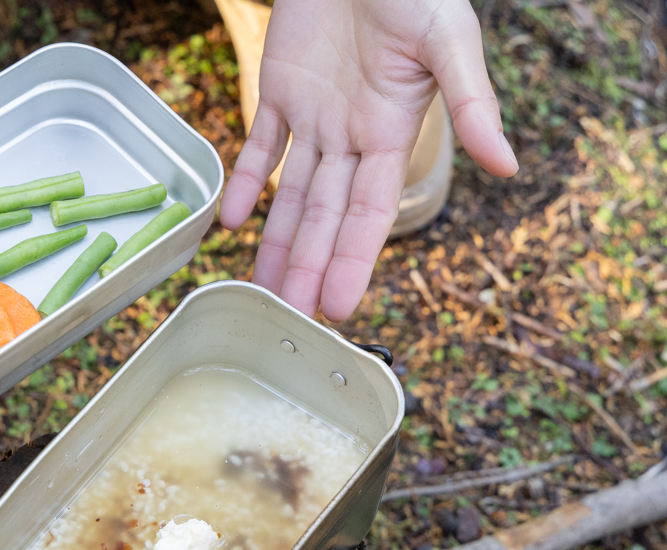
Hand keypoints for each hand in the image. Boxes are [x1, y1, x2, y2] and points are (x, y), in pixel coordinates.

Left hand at [219, 0, 517, 320]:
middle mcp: (352, 136)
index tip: (336, 307)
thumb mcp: (449, 44)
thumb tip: (508, 167)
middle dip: (307, 266)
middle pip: (324, 215)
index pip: (369, 213)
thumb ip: (472, 106)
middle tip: (287, 316)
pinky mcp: (280, 90)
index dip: (351, 261)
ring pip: (291, 193)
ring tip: (261, 289)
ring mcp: (315, 117)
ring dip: (276, 240)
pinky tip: (232, 222)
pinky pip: (259, 146)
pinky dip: (244, 182)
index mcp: (391, 132)